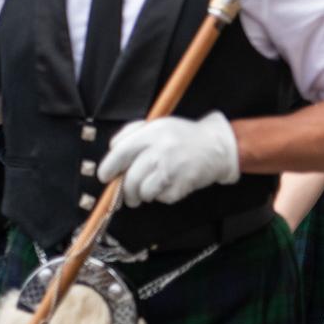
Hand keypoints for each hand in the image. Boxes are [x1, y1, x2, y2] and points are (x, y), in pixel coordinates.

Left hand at [98, 111, 240, 206]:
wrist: (217, 146)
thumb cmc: (184, 137)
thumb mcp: (159, 125)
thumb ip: (133, 132)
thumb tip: (113, 148)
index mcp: (153, 133)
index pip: (121, 152)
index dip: (108, 167)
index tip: (105, 176)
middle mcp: (161, 150)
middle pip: (131, 179)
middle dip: (126, 192)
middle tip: (128, 196)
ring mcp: (172, 168)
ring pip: (144, 192)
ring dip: (144, 195)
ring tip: (152, 189)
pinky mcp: (182, 184)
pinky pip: (161, 198)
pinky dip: (162, 196)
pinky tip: (171, 184)